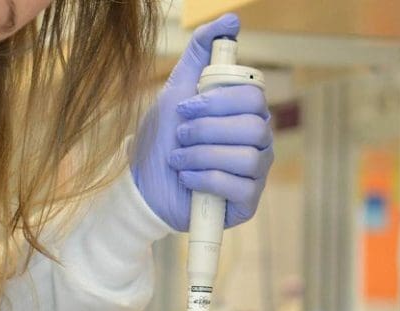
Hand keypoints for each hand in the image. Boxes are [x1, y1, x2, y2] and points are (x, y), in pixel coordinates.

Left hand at [130, 13, 273, 230]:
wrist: (142, 186)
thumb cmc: (162, 139)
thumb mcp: (176, 90)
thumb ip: (200, 54)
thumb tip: (231, 20)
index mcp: (245, 113)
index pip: (253, 96)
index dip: (217, 101)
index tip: (184, 108)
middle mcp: (257, 141)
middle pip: (254, 126)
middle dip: (206, 130)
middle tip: (179, 136)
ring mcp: (255, 172)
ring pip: (248, 157)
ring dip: (202, 155)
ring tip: (178, 159)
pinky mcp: (247, 202)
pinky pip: (241, 187)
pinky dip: (206, 180)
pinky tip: (187, 179)